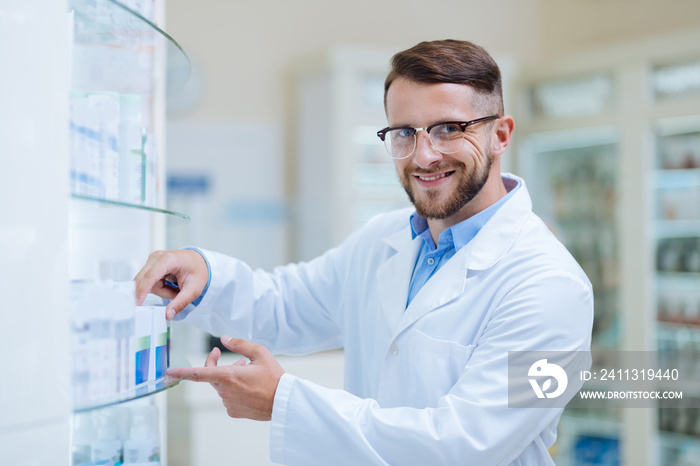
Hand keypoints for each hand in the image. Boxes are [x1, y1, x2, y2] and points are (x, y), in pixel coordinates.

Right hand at [133, 249, 208, 319]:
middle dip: (160, 292)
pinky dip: (160, 287)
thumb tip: (167, 315)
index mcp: (169, 259)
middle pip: (145, 280)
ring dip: (162, 291)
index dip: (142, 290)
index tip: (137, 303)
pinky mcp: (150, 265)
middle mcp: (157, 257)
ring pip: (147, 284)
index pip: (151, 276)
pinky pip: (149, 282)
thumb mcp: (194, 289)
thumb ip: (180, 302)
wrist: (199, 261)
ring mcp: (152, 260)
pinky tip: (170, 284)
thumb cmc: (198, 271)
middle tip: (175, 293)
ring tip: (176, 288)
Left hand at [165, 337, 284, 420]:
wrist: (284, 402)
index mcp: (228, 376)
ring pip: (221, 387)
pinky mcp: (233, 412)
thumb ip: (240, 344)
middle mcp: (224, 391)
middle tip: (234, 357)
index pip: (198, 374)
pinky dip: (235, 390)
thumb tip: (224, 339)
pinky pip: (228, 397)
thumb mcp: (260, 353)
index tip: (167, 372)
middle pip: (211, 376)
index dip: (181, 372)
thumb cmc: (274, 377)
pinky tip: (249, 387)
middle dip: (218, 365)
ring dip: (229, 378)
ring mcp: (228, 403)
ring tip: (248, 372)